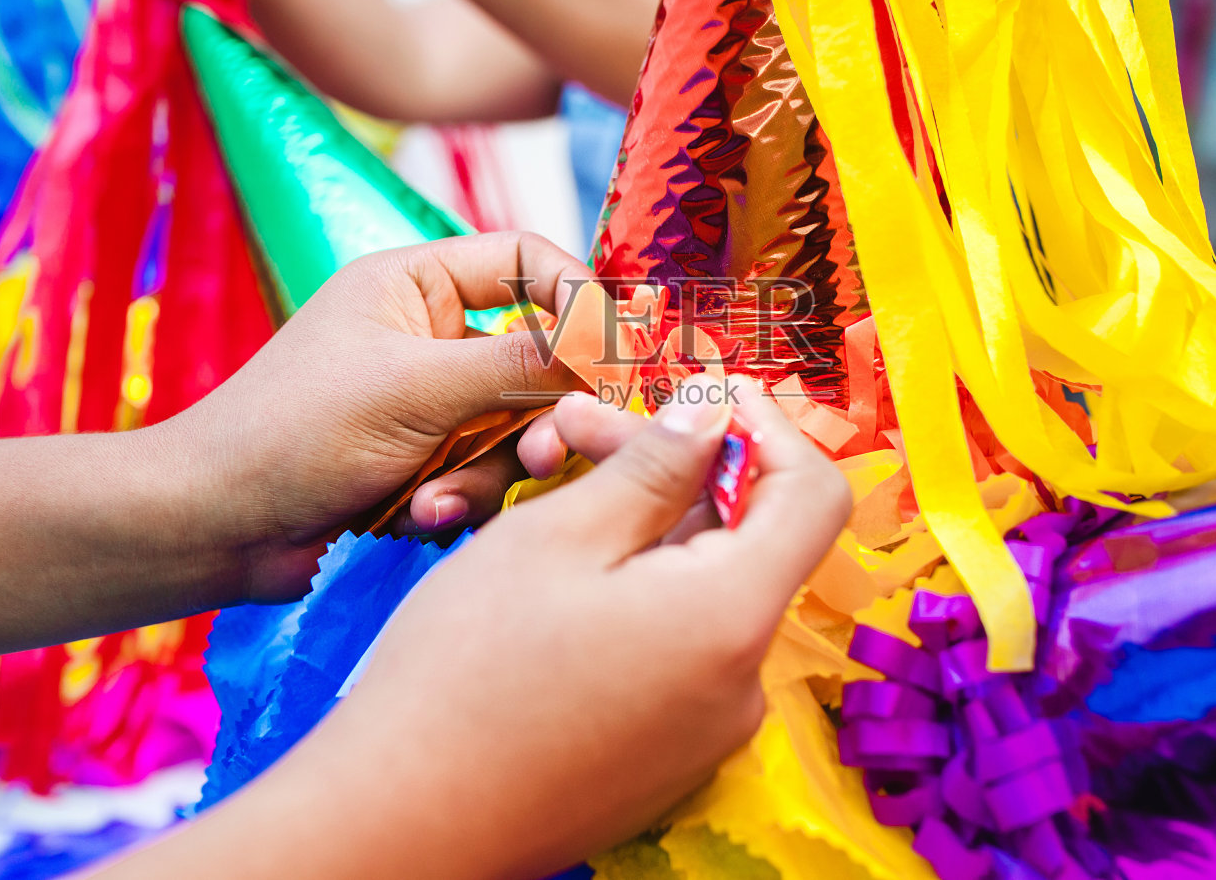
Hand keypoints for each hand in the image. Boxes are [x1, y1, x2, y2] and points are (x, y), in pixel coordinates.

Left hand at [162, 231, 591, 602]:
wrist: (214, 526)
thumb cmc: (294, 431)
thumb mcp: (415, 387)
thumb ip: (521, 365)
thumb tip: (614, 348)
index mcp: (417, 283)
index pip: (528, 262)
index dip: (578, 299)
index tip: (618, 352)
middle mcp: (430, 336)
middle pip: (538, 358)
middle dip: (536, 415)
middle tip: (540, 453)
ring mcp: (430, 404)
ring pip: (518, 427)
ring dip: (487, 472)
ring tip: (437, 502)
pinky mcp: (427, 464)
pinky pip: (485, 475)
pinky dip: (458, 499)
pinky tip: (413, 521)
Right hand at [258, 376, 852, 878]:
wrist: (398, 823)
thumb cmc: (466, 668)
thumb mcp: (559, 537)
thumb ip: (656, 465)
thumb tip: (717, 414)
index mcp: (733, 619)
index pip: (817, 494)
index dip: (769, 427)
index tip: (702, 393)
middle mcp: (742, 683)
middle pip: (746, 539)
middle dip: (674, 469)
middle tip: (571, 430)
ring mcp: (706, 731)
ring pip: (702, 591)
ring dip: (644, 527)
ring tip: (548, 492)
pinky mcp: (665, 759)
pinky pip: (676, 649)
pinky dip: (637, 593)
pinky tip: (558, 576)